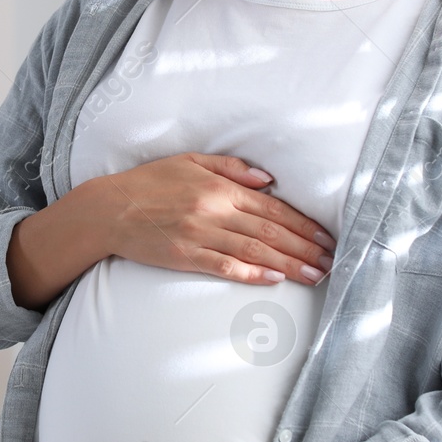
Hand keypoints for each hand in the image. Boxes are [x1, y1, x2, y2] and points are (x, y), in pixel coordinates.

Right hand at [91, 153, 335, 285]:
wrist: (110, 209)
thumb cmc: (150, 182)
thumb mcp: (191, 161)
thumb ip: (232, 168)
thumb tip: (269, 180)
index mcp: (219, 188)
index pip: (272, 208)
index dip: (303, 224)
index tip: (325, 237)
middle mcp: (214, 211)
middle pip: (270, 233)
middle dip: (305, 248)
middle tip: (331, 261)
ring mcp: (200, 236)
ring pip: (254, 252)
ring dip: (288, 265)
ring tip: (314, 275)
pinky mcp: (186, 258)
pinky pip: (225, 267)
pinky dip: (251, 275)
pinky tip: (273, 280)